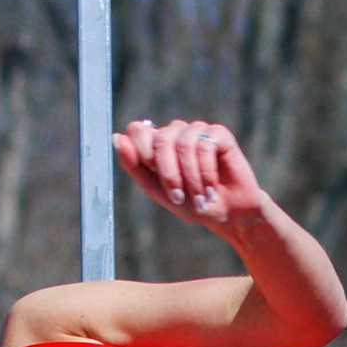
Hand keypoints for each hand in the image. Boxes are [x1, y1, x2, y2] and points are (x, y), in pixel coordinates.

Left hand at [114, 119, 268, 233]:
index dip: (143, 154)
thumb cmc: (193, 204)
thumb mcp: (158, 190)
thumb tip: (117, 137)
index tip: (156, 178)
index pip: (137, 131)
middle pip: (160, 138)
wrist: (229, 215)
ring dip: (190, 177)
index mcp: (157, 144)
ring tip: (199, 199)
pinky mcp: (219, 134)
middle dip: (168, 172)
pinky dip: (206, 173)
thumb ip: (135, 166)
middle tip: (178, 197)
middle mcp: (176, 133)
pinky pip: (205, 145)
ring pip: (183, 143)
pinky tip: (211, 189)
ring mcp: (197, 131)